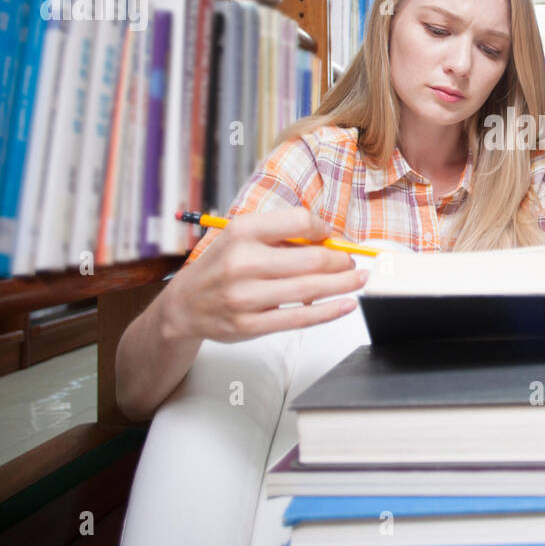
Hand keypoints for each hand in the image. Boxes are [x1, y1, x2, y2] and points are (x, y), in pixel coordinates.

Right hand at [160, 207, 368, 344]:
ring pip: (311, 289)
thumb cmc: (223, 265)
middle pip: (312, 259)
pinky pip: (300, 318)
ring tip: (358, 280)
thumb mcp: (242, 236)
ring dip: (343, 284)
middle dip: (341, 261)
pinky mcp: (250, 324)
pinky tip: (347, 304)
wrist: (186, 304)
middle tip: (351, 262)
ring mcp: (245, 296)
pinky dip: (330, 311)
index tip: (332, 237)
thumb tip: (330, 241)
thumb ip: (282, 234)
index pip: (299, 221)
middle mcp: (242, 261)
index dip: (325, 229)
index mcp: (242, 231)